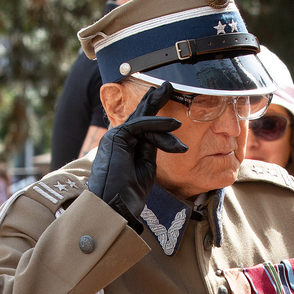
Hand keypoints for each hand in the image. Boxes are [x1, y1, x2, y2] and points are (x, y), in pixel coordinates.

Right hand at [87, 82, 186, 230]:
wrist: (115, 207)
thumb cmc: (129, 194)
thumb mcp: (146, 167)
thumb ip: (150, 148)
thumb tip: (162, 135)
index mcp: (123, 147)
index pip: (140, 125)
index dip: (153, 113)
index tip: (165, 103)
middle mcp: (116, 139)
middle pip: (138, 115)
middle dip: (154, 101)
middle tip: (168, 87)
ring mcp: (114, 137)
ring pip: (142, 122)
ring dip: (163, 123)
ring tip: (178, 123)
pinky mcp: (115, 138)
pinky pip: (140, 125)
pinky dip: (157, 125)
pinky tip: (172, 126)